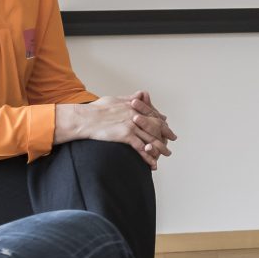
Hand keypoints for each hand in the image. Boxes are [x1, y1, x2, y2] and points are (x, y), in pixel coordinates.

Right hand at [56, 93, 175, 167]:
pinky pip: (141, 148)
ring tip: (166, 153)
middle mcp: (136, 115)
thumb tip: (140, 94)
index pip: (152, 115)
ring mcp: (132, 125)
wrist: (85, 118)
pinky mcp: (126, 135)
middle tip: (172, 139)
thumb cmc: (97, 109)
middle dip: (166, 134)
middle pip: (156, 126)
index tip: (167, 126)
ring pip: (151, 138)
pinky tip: (152, 163)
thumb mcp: (116, 99)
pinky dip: (148, 157)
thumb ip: (130, 98)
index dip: (161, 121)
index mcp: (134, 106)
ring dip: (160, 148)